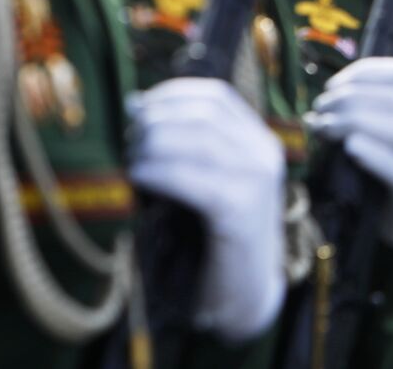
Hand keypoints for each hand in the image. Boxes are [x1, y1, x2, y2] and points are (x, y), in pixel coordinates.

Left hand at [129, 78, 284, 341]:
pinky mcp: (242, 212)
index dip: (170, 95)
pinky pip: (195, 179)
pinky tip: (138, 180)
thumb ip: (181, 146)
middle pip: (203, 114)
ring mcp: (258, 181)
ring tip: (130, 165)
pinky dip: (159, 172)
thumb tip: (134, 103)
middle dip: (155, 122)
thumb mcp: (203, 181)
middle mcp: (266, 154)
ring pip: (199, 140)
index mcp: (261, 142)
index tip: (135, 111)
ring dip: (152, 146)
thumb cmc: (213, 240)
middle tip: (126, 145)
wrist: (243, 297)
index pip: (216, 96)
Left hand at [310, 57, 392, 250]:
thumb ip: (373, 113)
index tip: (332, 85)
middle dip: (347, 98)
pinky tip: (348, 147)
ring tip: (322, 126)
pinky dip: (369, 152)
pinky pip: (391, 165)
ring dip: (350, 122)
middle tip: (319, 108)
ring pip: (392, 128)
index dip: (363, 73)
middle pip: (391, 99)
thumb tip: (321, 105)